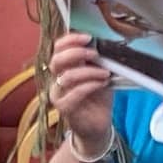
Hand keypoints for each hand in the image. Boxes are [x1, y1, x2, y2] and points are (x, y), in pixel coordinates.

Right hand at [48, 33, 114, 148]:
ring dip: (89, 71)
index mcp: (64, 67)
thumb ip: (97, 60)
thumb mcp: (99, 73)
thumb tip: (103, 44)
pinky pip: (75, 93)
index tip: (88, 37)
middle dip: (77, 53)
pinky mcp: (64, 108)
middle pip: (56, 60)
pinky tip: (103, 84)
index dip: (70, 39)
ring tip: (105, 73)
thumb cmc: (98, 98)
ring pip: (67, 76)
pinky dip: (91, 85)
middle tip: (95, 54)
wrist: (97, 125)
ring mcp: (58, 94)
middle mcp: (56, 79)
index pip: (58, 48)